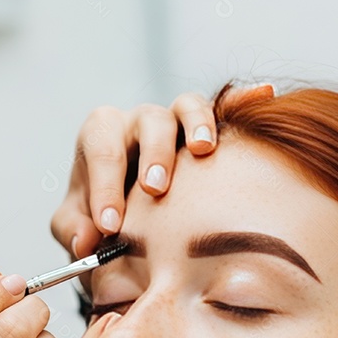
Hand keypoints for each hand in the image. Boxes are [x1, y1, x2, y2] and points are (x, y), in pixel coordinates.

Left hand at [51, 85, 274, 258]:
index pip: (101, 149)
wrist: (130, 217)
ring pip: (186, 107)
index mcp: (101, 138)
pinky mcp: (207, 130)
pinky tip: (263, 96)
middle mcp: (138, 123)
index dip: (104, 184)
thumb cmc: (100, 216)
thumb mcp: (78, 225)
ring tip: (202, 150)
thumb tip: (85, 242)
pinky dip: (245, 97)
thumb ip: (74, 231)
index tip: (110, 224)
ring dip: (196, 125)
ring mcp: (175, 123)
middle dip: (153, 153)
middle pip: (148, 121)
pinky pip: (228, 106)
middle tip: (155, 189)